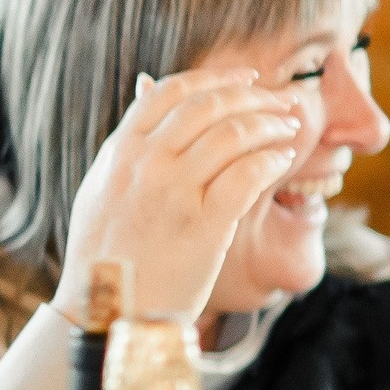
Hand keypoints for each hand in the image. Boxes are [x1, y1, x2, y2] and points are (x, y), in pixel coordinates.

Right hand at [53, 67, 301, 323]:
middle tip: (281, 103)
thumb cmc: (108, 254)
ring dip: (271, 125)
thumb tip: (146, 88)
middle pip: (209, 105)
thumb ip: (126, 142)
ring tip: (289, 130)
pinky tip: (283, 160)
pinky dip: (272, 160)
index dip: (216, 78)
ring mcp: (172, 194)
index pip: (171, 91)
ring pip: (234, 134)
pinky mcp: (202, 225)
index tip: (247, 79)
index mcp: (119, 153)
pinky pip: (248, 175)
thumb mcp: (101, 189)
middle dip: (255, 97)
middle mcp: (144, 166)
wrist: (107, 311)